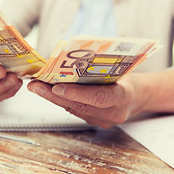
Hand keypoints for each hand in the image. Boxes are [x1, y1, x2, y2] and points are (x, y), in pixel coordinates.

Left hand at [27, 70, 173, 128]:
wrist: (138, 96)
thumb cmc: (127, 77)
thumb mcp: (120, 67)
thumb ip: (100, 64)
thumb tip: (72, 51)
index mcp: (123, 97)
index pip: (99, 98)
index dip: (77, 93)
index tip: (57, 87)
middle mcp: (114, 113)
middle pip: (80, 106)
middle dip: (54, 96)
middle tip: (35, 86)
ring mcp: (104, 120)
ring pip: (74, 110)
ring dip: (53, 98)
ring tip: (36, 86)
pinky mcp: (95, 121)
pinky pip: (75, 110)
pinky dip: (61, 100)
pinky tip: (46, 90)